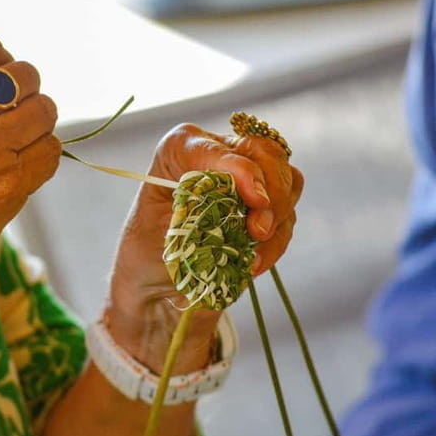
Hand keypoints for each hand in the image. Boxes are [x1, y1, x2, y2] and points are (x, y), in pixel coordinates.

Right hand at [0, 33, 60, 344]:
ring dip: (39, 123)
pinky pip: (51, 152)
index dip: (1, 59)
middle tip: (18, 112)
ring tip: (23, 141)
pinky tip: (27, 167)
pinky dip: (45, 155)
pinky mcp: (11, 186)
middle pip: (24, 75)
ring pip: (45, 111)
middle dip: (26, 89)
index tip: (2, 75)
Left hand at [105, 123, 303, 373]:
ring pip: (287, 179)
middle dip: (270, 192)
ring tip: (253, 252)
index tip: (254, 199)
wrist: (158, 288)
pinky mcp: (265, 209)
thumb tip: (240, 207)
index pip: (214, 146)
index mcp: (180, 151)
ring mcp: (247, 180)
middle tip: (257, 231)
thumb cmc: (148, 254)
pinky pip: (287, 217)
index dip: (239, 168)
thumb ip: (194, 211)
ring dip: (277, 217)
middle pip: (265, 153)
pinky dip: (275, 243)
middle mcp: (218, 155)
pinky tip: (254, 264)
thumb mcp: (155, 229)